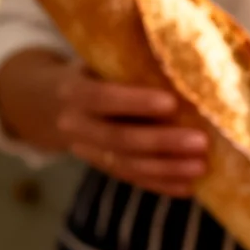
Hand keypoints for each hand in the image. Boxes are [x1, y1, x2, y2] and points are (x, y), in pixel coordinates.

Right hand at [53, 69, 207, 196]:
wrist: (49, 105)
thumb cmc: (90, 73)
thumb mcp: (99, 62)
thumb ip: (129, 67)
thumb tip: (186, 66)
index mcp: (74, 92)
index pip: (103, 97)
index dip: (136, 102)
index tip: (172, 103)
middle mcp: (75, 125)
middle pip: (118, 138)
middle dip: (161, 142)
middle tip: (200, 142)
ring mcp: (86, 151)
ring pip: (126, 165)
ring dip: (165, 169)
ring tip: (199, 167)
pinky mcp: (101, 167)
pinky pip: (131, 179)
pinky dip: (160, 184)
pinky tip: (187, 187)